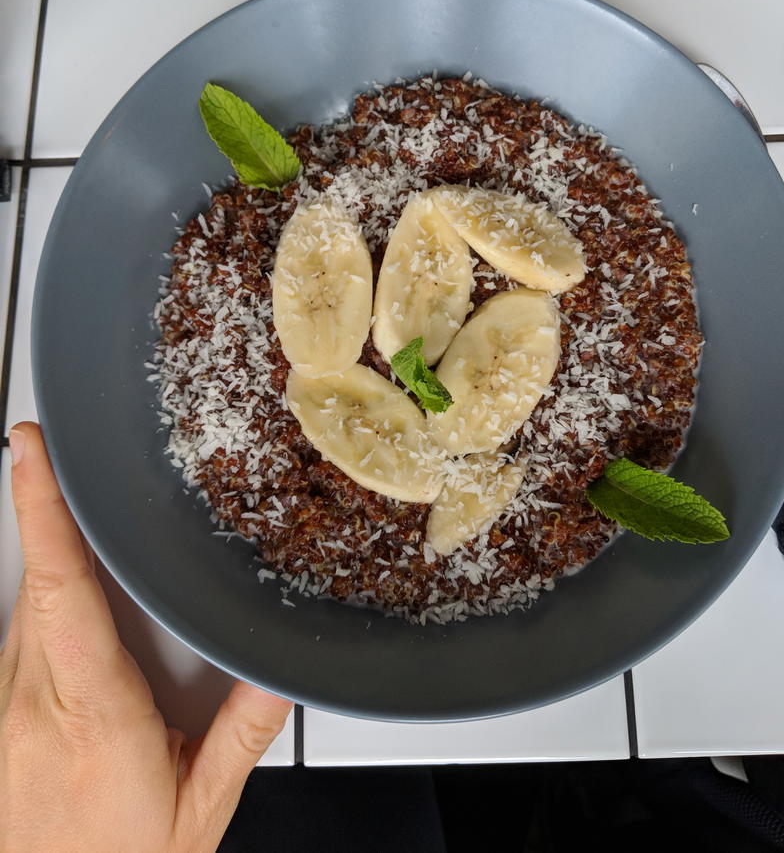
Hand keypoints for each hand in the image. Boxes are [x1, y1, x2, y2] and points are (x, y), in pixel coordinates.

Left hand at [0, 422, 291, 852]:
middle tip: (53, 449)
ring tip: (71, 512)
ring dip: (51, 560)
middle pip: (39, 580)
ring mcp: (0, 711)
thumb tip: (277, 671)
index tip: (31, 452)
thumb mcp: (196, 812)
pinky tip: (71, 605)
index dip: (43, 512)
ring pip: (23, 605)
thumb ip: (240, 736)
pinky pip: (15, 637)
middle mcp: (29, 704)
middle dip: (52, 515)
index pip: (62, 589)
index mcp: (90, 713)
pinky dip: (42, 603)